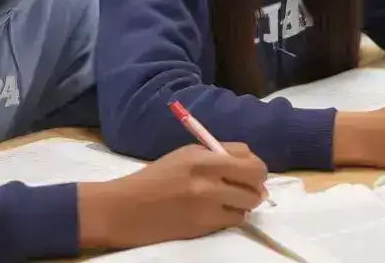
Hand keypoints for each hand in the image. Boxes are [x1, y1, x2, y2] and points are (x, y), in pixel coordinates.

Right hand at [78, 143, 267, 249]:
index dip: (255, 164)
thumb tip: (248, 165)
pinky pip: (234, 221)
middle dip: (257, 184)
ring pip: (248, 204)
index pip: (247, 156)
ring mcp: (207, 206)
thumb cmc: (156, 177)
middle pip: (255, 180)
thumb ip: (217, 156)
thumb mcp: (186, 155)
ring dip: (247, 203)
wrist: (126, 208)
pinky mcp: (204, 227)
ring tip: (235, 201)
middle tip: (251, 187)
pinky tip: (221, 212)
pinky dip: (233, 217)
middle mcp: (208, 180)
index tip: (253, 170)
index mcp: (203, 157)